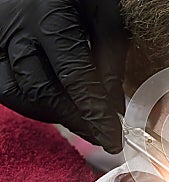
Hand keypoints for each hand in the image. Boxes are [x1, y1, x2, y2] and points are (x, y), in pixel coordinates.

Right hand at [0, 0, 128, 152]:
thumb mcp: (103, 13)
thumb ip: (110, 57)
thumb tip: (114, 106)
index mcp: (49, 16)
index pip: (75, 77)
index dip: (96, 113)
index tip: (113, 138)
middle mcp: (16, 31)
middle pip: (42, 90)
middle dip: (74, 121)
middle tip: (100, 136)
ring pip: (17, 93)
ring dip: (51, 114)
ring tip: (81, 122)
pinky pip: (5, 86)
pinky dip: (32, 103)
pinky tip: (57, 105)